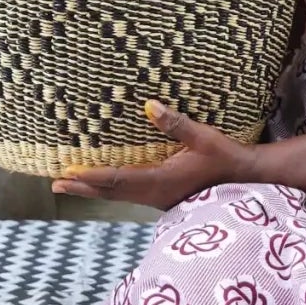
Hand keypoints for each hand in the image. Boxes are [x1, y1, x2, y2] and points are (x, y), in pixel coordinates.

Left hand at [50, 101, 258, 211]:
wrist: (249, 181)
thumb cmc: (227, 158)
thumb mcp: (204, 137)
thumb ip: (176, 123)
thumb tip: (149, 105)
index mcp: (162, 181)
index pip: (117, 180)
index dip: (90, 178)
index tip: (67, 175)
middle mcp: (156, 194)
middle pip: (112, 193)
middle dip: (83, 189)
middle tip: (56, 186)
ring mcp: (160, 199)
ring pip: (120, 196)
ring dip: (95, 190)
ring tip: (72, 186)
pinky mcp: (165, 198)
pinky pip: (130, 194)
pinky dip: (111, 189)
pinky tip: (106, 184)